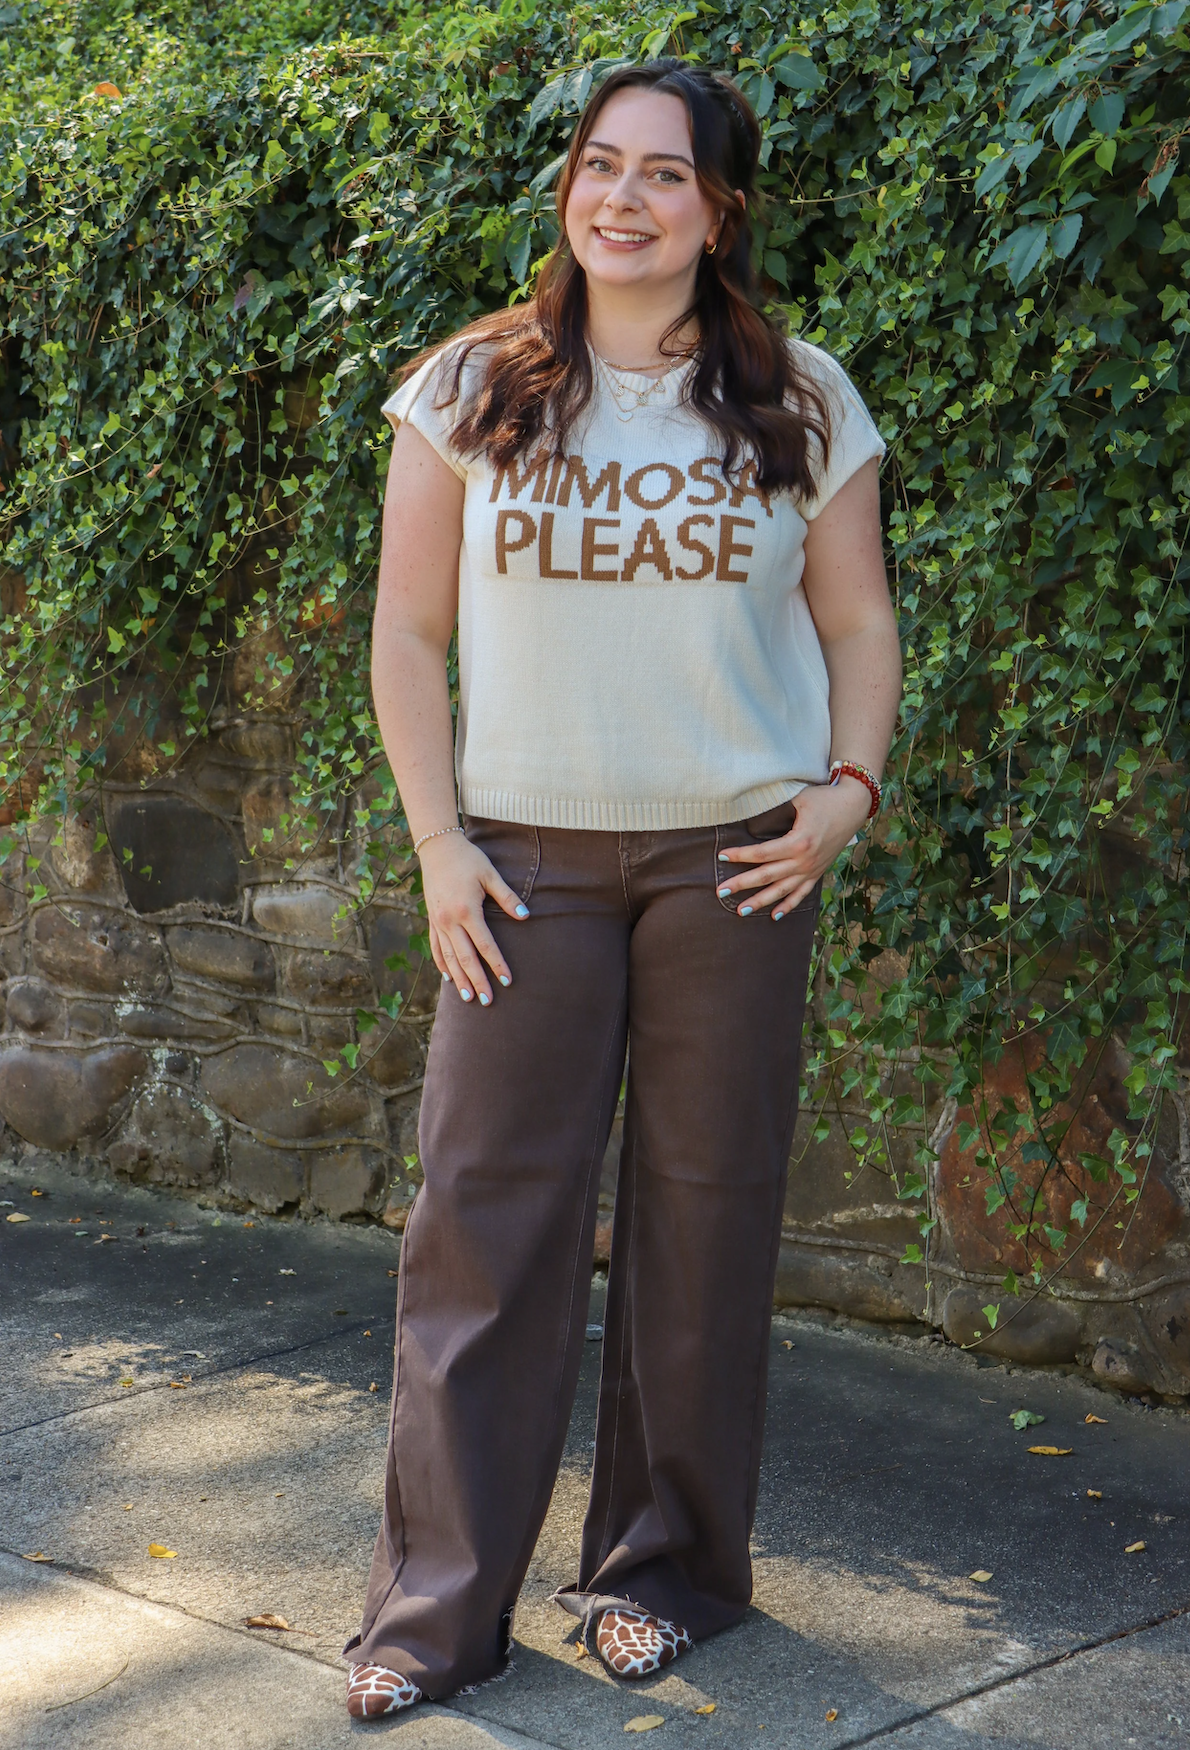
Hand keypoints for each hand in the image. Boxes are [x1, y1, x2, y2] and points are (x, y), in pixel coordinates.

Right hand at [419, 832, 528, 1004]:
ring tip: (468, 997)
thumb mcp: (490, 874)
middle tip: (488, 1001)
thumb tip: (525, 915)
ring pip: (448, 957)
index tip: (507, 981)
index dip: (497, 964)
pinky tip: (448, 977)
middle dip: (477, 980)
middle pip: (465, 958)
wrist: (437, 848)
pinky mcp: (431, 920)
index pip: (485, 945)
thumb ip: (507, 896)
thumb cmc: (468, 859)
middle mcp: (449, 921)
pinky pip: (435, 947)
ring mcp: (438, 922)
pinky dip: (441, 963)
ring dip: (459, 978)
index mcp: (467, 911)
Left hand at [715, 778, 871, 918]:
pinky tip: (774, 916)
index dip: (740, 855)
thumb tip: (751, 817)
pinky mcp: (818, 872)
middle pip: (767, 876)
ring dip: (760, 901)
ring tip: (740, 911)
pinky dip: (788, 906)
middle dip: (742, 884)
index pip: (762, 853)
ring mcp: (812, 869)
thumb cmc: (824, 799)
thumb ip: (777, 811)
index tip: (721, 857)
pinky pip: (801, 893)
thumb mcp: (799, 799)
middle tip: (721, 891)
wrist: (853, 806)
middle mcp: (804, 861)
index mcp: (798, 842)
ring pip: (782, 890)